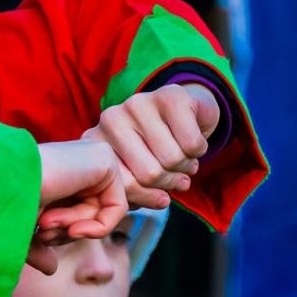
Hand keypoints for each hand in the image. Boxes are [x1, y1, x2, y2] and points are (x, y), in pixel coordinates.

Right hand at [31, 140, 126, 273]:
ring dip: (74, 228)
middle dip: (68, 231)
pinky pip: (117, 207)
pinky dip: (96, 227)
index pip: (77, 214)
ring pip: (103, 212)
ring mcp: (90, 156)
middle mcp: (73, 162)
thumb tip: (52, 268)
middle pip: (92, 214)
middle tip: (44, 231)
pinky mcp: (104, 157)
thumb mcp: (22, 234)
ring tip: (47, 222)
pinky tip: (71, 225)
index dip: (62, 234)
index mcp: (54, 172)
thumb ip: (40, 248)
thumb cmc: (1, 208)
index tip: (41, 237)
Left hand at [85, 83, 219, 209]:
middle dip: (172, 181)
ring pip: (173, 159)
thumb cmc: (155, 150)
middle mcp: (110, 119)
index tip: (160, 197)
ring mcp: (137, 103)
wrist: (183, 112)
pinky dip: (200, 150)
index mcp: (96, 143)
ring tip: (184, 159)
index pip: (123, 186)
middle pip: (150, 174)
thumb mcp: (136, 173)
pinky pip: (192, 143)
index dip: (148, 197)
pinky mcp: (170, 96)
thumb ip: (136, 192)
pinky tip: (192, 142)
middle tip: (178, 176)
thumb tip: (161, 200)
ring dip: (188, 166)